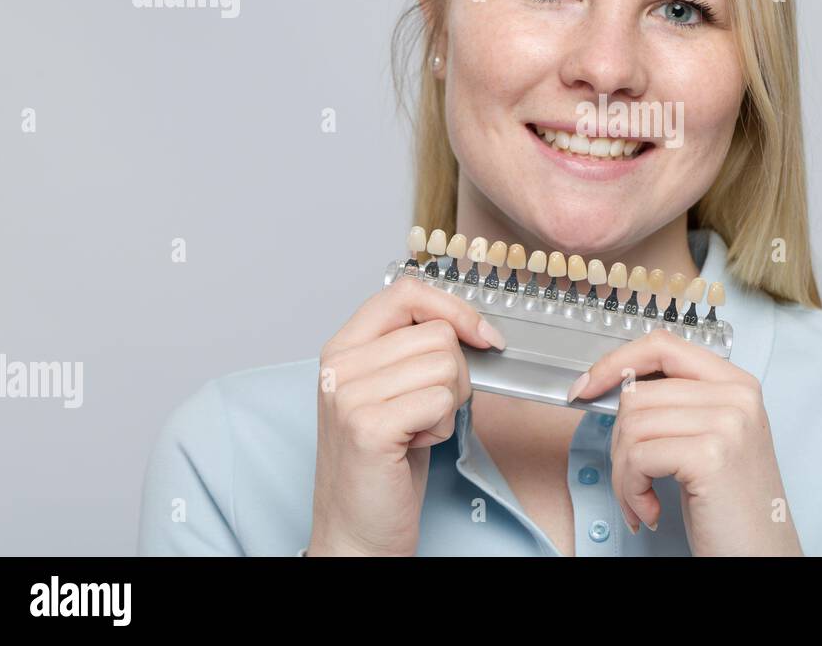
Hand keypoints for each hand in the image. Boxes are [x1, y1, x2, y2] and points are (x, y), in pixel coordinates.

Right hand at [306, 275, 504, 555]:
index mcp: (343, 347)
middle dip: (455, 375)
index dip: (453, 308)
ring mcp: (348, 394)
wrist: (359, 529)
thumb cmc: (386, 462)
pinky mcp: (368, 426)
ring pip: (446, 366)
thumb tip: (472, 323)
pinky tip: (416, 446)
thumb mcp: (395, 390)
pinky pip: (441, 400)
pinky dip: (443, 427)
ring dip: (448, 406)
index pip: (406, 292)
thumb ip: (415, 349)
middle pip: (438, 334)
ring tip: (417, 431)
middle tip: (427, 411)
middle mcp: (338, 364)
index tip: (482, 335)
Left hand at [571, 330, 802, 555]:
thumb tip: (613, 384)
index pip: (663, 345)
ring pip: (631, 425)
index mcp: (737, 384)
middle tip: (633, 480)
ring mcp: (727, 422)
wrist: (760, 556)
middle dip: (619, 443)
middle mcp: (737, 395)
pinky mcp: (710, 455)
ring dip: (624, 474)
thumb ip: (676, 405)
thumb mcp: (710, 440)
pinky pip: (637, 457)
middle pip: (637, 393)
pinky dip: (631, 490)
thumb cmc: (730, 507)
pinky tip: (650, 511)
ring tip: (642, 500)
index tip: (586, 387)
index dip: (616, 362)